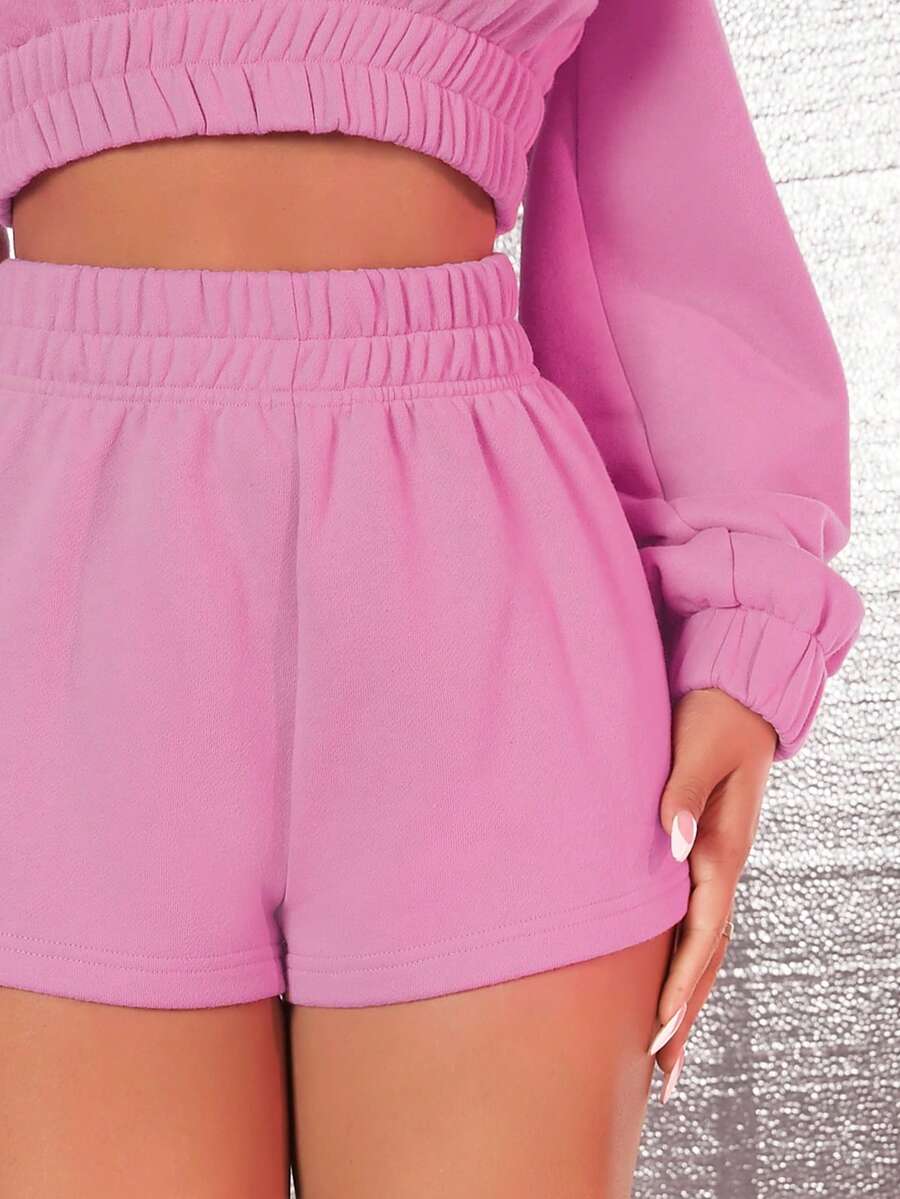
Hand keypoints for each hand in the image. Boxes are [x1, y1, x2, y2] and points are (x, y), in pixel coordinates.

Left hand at [648, 686, 777, 1102]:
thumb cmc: (714, 716)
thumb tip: (673, 844)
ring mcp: (718, 863)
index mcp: (721, 848)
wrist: (739, 694)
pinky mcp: (704, 853)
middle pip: (707, 956)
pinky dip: (685, 960)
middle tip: (660, 1076)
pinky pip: (695, 920)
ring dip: (686, 998)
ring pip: (704, 946)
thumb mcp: (697, 747)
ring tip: (664, 1052)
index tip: (658, 1028)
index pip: (702, 931)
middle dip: (684, 1014)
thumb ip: (682, 793)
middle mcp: (723, 865)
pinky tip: (668, 981)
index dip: (680, 982)